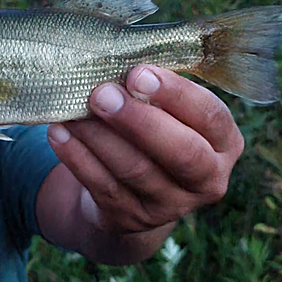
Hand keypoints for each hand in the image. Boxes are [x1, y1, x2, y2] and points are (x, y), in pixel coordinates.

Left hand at [47, 65, 243, 233]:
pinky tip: (59, 133)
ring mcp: (169, 205)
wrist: (136, 194)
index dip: (175, 94)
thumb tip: (115, 63)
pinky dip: (77, 157)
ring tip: (72, 111)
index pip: (210, 116)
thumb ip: (154, 94)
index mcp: (223, 144)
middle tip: (102, 94)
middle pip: (180, 152)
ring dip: (99, 136)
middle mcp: (206, 180)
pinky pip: (102, 186)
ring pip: (134, 170)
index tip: (137, 73)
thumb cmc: (155, 135)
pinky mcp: (132, 218)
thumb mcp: (168, 115)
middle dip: (137, 120)